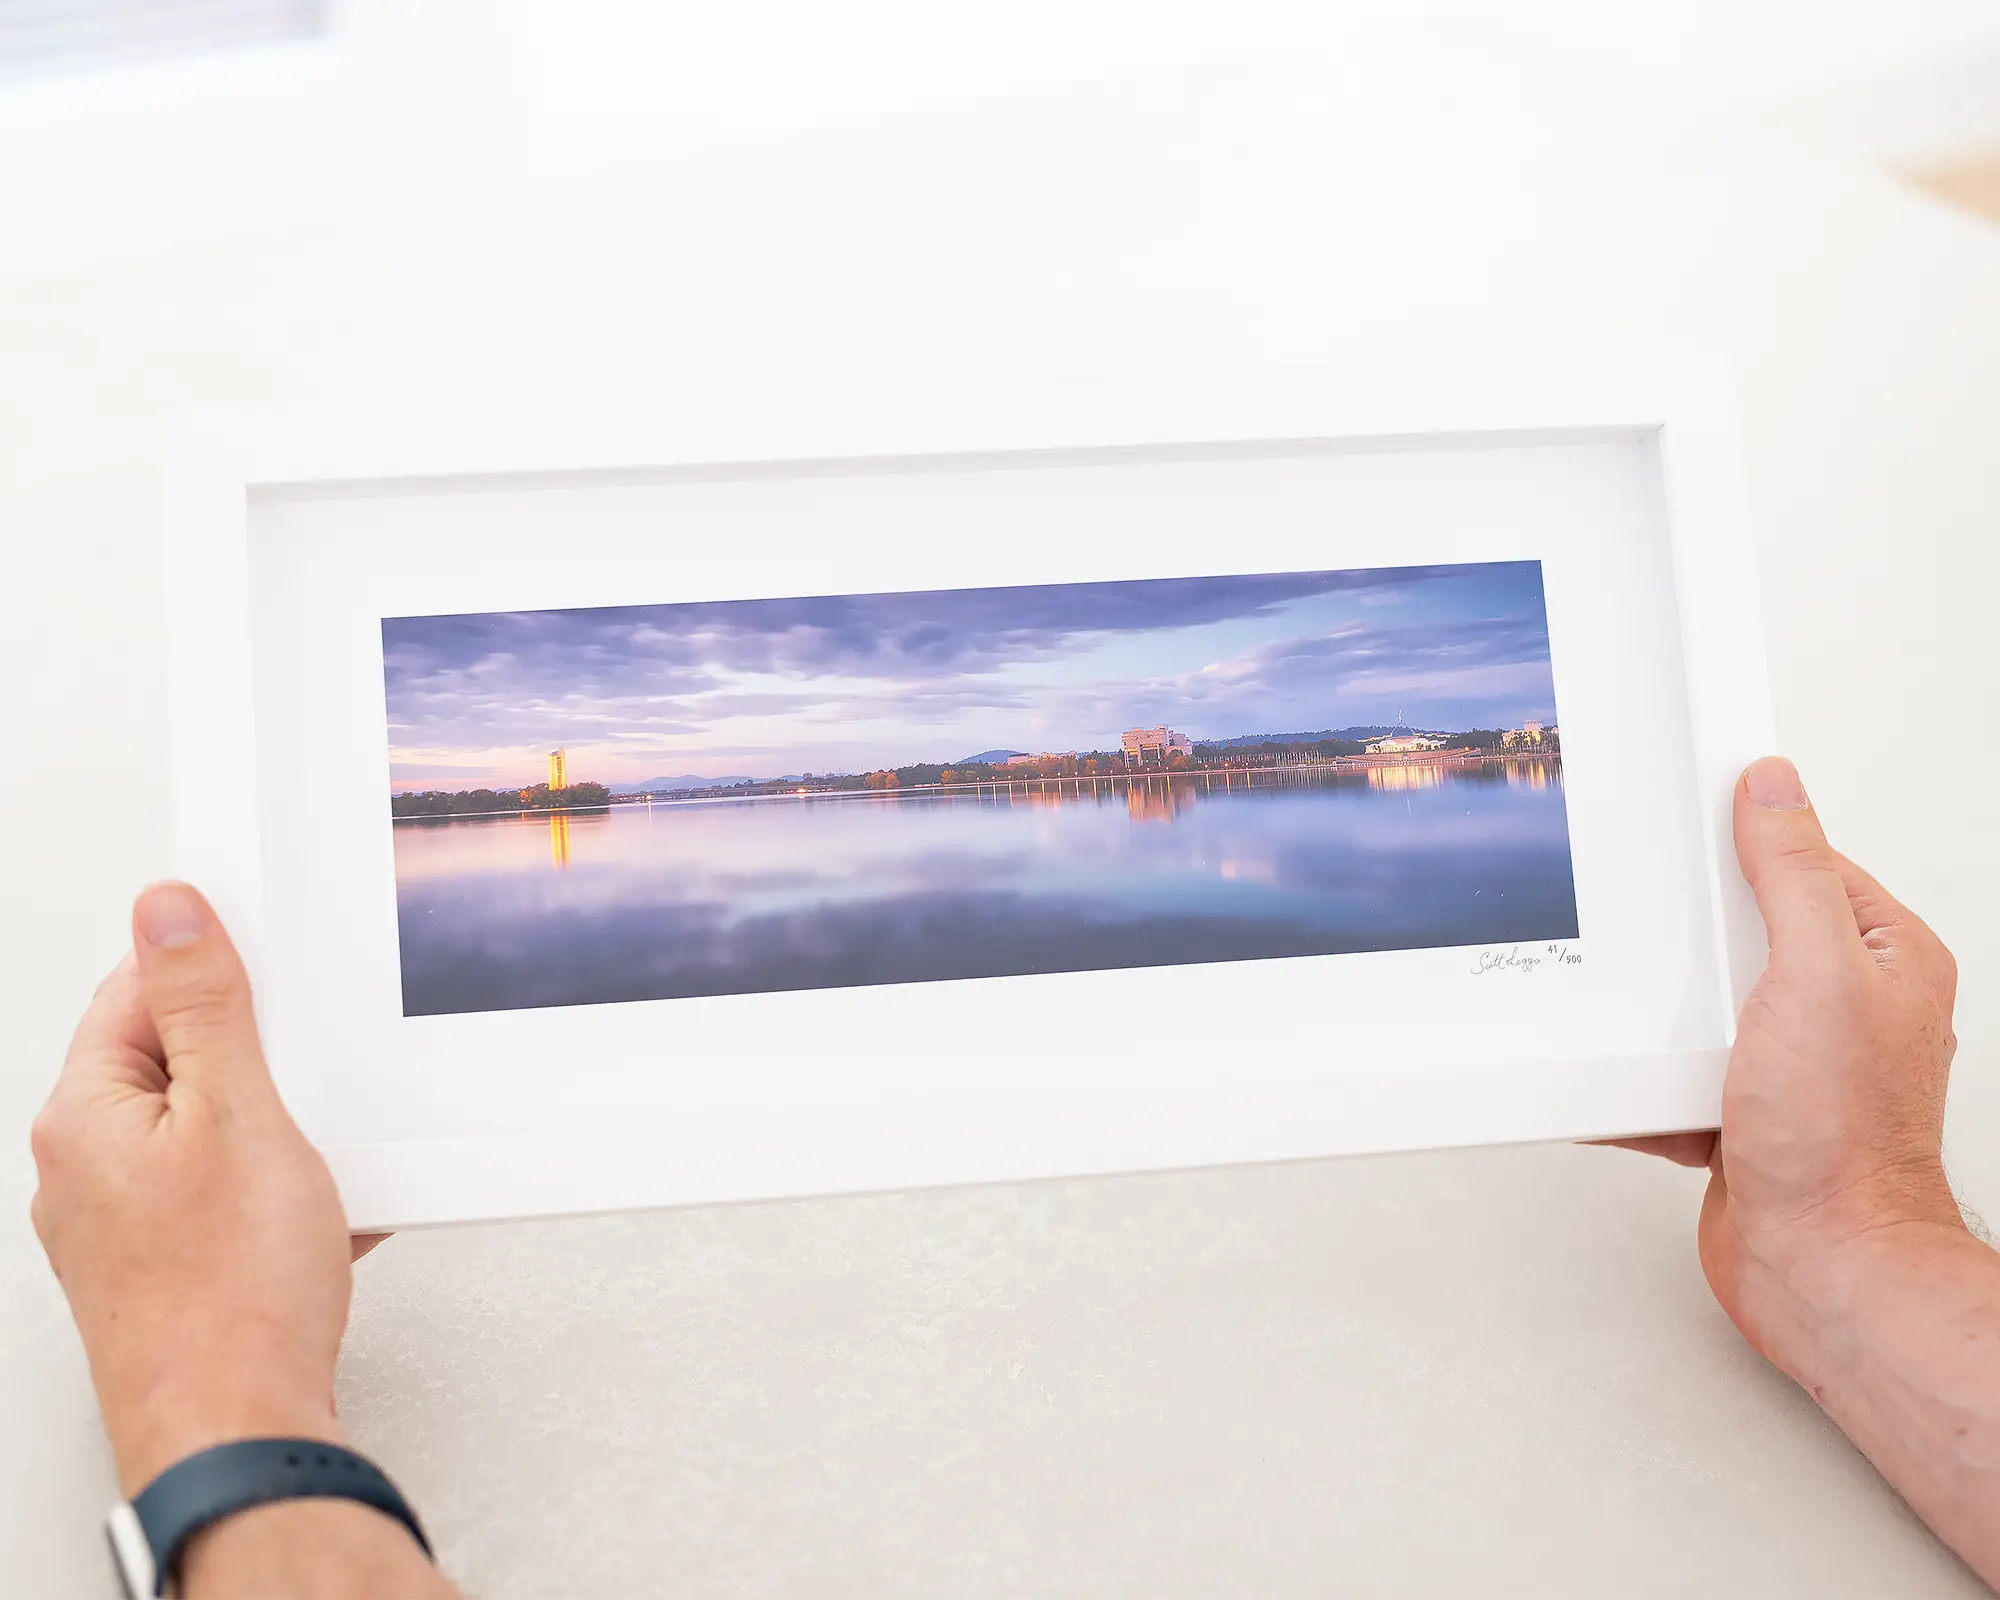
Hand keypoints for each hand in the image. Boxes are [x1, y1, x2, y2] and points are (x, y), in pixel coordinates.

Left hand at [30, 882, 374, 1495]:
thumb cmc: (231, 1293)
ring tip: (312, 1167)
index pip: (137, 990)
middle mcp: (85, 1167)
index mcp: (84, 1114)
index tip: (269, 972)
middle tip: (304, 1086)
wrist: (239, 1423)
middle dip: (260, 1063)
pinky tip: (315, 1217)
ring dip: (278, 1134)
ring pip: (212, 1131)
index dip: (215, 974)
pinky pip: (227, 1194)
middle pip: (180, 1061)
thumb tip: (168, 912)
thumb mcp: (238, 1111)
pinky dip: (278, 1194)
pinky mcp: (165, 1263)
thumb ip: (203, 1004)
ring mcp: (121, 1222)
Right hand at [1624, 756, 1963, 1372]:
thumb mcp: (1817, 971)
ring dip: (1659, 1014)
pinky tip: (1627, 1077)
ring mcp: (1792, 1062)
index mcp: (1885, 959)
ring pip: (1702, 1002)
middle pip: (1743, 932)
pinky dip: (1642, 1078)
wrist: (1819, 1267)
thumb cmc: (1841, 1143)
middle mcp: (1844, 1008)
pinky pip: (1674, 1071)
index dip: (1746, 845)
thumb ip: (1792, 872)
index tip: (1691, 826)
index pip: (1808, 864)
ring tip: (1652, 1019)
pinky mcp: (1743, 1112)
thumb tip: (1773, 786)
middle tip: (1666, 937)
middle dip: (1691, 939)